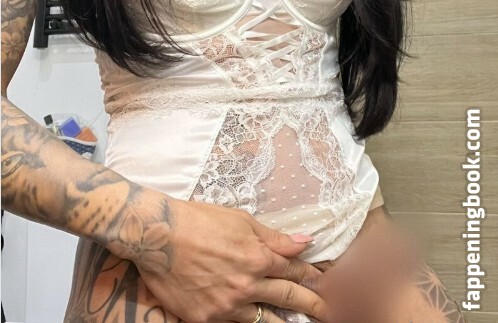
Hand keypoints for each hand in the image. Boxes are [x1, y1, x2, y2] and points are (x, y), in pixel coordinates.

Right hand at [129, 194, 327, 322]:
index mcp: (258, 258)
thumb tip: (304, 241)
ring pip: (262, 320)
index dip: (310, 274)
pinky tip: (251, 319)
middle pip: (288, 299)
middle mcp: (247, 286)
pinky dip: (242, 321)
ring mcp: (226, 307)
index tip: (323, 281)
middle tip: (328, 312)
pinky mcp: (205, 319)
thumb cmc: (200, 220)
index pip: (293, 270)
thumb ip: (274, 236)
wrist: (159, 236)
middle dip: (311, 304)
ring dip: (281, 321)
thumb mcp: (240, 220)